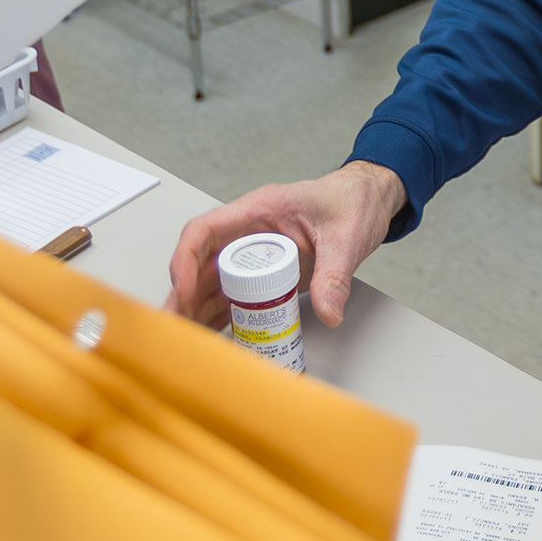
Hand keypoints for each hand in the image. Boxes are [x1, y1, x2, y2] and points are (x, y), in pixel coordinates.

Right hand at [162, 160, 405, 328]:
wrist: (367, 201)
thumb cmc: (351, 203)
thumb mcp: (347, 238)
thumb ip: (336, 276)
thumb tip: (329, 311)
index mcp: (259, 210)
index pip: (205, 231)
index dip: (186, 260)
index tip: (183, 290)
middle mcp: (247, 232)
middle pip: (201, 263)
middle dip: (183, 296)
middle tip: (173, 326)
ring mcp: (253, 254)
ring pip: (211, 283)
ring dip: (195, 310)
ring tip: (184, 339)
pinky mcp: (264, 274)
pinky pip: (232, 296)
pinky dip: (219, 317)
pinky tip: (210, 337)